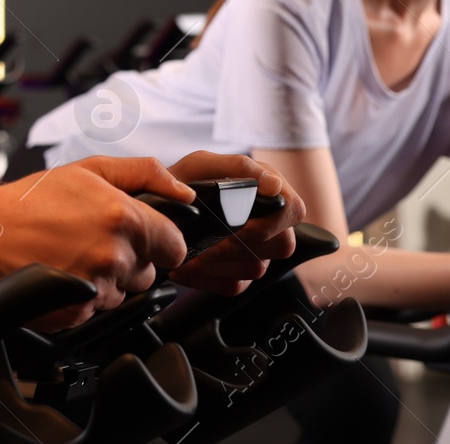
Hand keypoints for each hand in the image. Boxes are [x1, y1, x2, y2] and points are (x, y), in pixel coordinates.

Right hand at [0, 156, 192, 329]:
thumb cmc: (32, 201)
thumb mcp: (90, 169)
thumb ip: (145, 173)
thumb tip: (184, 191)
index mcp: (123, 218)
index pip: (176, 246)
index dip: (161, 240)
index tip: (143, 235)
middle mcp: (114, 255)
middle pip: (149, 272)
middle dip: (131, 259)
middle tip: (95, 239)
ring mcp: (96, 288)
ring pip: (123, 292)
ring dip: (107, 278)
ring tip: (73, 254)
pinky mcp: (77, 312)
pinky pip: (98, 308)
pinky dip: (85, 295)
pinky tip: (63, 272)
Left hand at [167, 152, 304, 296]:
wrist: (156, 208)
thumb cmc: (181, 182)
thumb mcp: (203, 164)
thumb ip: (240, 167)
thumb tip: (273, 185)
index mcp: (266, 191)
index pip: (294, 210)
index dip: (273, 221)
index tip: (240, 225)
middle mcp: (267, 223)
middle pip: (282, 245)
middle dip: (239, 246)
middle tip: (207, 243)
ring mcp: (255, 251)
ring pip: (256, 268)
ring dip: (217, 263)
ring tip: (189, 254)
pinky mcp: (238, 274)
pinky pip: (235, 285)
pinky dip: (206, 278)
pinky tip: (186, 266)